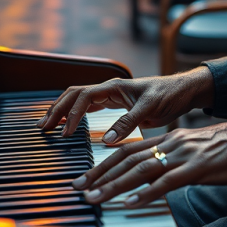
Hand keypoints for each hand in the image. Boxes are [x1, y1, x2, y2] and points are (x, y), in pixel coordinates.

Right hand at [37, 67, 215, 142]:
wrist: (183, 92)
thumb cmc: (169, 94)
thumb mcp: (151, 107)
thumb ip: (128, 122)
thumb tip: (105, 139)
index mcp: (115, 86)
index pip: (84, 96)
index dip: (72, 114)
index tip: (65, 133)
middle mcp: (110, 89)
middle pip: (75, 94)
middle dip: (57, 108)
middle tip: (42, 127)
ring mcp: (111, 96)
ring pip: (79, 100)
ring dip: (62, 110)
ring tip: (47, 125)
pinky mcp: (116, 105)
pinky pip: (89, 107)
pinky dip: (74, 114)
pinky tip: (67, 124)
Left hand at [73, 117, 226, 205]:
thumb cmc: (224, 148)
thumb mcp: (191, 151)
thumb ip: (171, 159)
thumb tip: (152, 175)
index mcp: (168, 139)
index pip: (129, 150)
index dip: (104, 163)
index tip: (85, 177)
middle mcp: (171, 143)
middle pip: (128, 158)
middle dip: (101, 174)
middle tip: (79, 188)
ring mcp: (182, 155)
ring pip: (141, 169)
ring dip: (115, 185)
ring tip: (96, 197)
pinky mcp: (196, 168)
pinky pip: (166, 181)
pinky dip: (146, 192)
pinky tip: (131, 202)